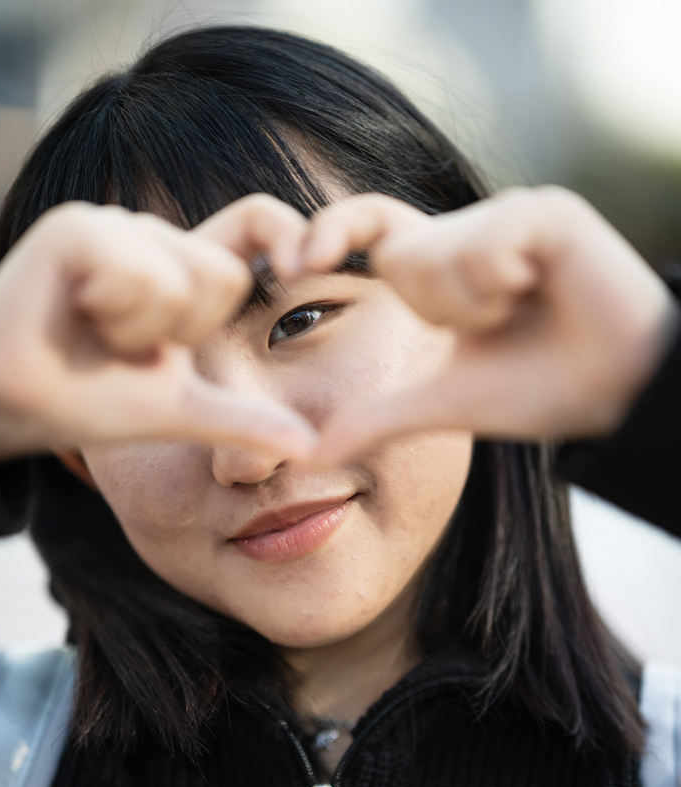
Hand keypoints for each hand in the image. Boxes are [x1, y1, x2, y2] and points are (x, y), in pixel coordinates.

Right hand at [0, 198, 315, 464]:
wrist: (9, 406)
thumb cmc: (87, 400)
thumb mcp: (178, 411)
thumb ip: (240, 419)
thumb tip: (309, 448)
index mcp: (179, 270)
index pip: (256, 225)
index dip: (286, 235)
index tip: (306, 267)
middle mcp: (150, 238)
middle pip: (222, 273)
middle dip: (179, 334)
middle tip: (127, 348)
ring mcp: (112, 227)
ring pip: (178, 276)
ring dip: (140, 331)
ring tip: (96, 335)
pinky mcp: (77, 230)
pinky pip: (136, 272)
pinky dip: (113, 313)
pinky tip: (74, 315)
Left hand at [297, 188, 677, 461]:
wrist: (619, 393)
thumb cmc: (542, 389)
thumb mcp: (445, 403)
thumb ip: (378, 418)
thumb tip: (311, 452)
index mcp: (446, 267)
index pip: (371, 228)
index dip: (327, 234)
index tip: (289, 265)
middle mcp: (473, 231)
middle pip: (399, 250)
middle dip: (436, 308)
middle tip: (494, 324)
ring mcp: (510, 215)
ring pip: (440, 252)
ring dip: (474, 305)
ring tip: (526, 310)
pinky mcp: (546, 212)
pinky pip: (485, 246)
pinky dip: (503, 286)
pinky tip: (542, 291)